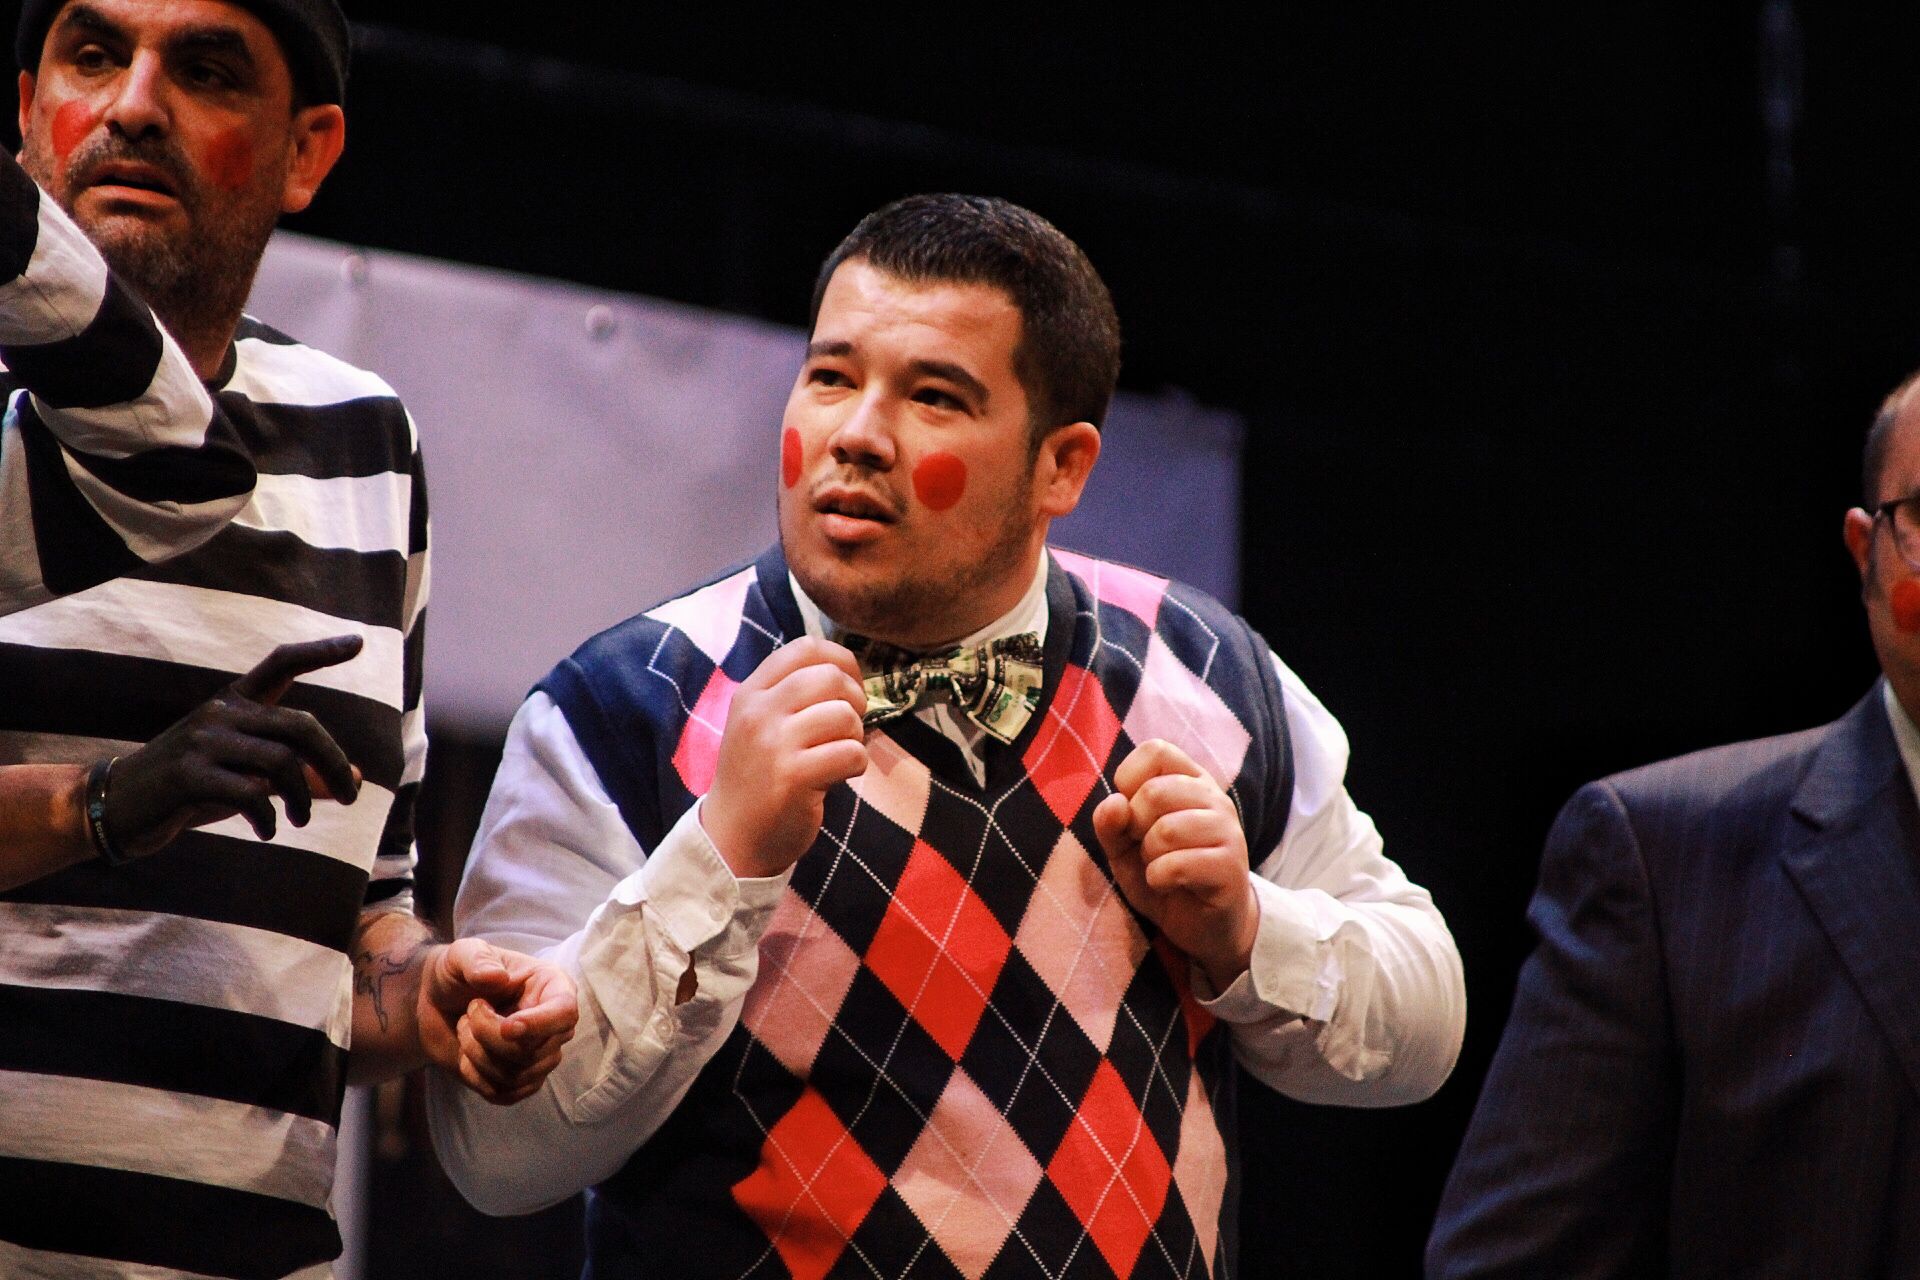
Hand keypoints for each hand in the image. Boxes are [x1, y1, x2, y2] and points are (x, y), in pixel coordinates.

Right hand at [108, 635, 364, 855]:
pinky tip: (269, 831)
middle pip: (301, 726)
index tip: (358, 641)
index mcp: (234, 703)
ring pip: (282, 762)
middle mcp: (221, 713)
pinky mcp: (188, 775)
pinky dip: (270, 818)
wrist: (117, 808)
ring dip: (303, 799)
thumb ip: (296, 773)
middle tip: (351, 795)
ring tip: (299, 820)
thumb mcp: (246, 775)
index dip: (320, 651)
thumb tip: (356, 780)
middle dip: (334, 763)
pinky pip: (252, 794)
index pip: (281, 664)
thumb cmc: (192, 789)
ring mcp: (203, 742)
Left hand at [418, 938, 578, 1105]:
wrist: (437, 1002)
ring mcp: (538, 1055)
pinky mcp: (518, 1079)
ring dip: (478, 1054)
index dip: (539, 1024)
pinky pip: (504, 1093)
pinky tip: (467, 1055)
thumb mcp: (462, 955)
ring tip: (465, 1028)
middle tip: (468, 1012)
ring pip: (518, 1075)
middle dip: (490, 1036)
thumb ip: (477, 960)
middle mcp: (552, 1024)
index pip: (565, 1013)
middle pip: (537, 1051)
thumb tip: (496, 978)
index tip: (507, 1027)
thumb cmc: (459, 973)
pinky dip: (476, 1077)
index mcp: (552, 987)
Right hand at [702, 636, 868, 877]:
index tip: (849, 685)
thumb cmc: (758, 779)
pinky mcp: (793, 777)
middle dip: (855, 699)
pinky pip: (851, 753)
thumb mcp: (760, 726)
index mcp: (751, 693)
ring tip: (840, 754)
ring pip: (844, 715)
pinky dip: (857, 764)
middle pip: (830, 677)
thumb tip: (850, 674)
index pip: (805, 648)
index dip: (841, 660)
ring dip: (856, 735)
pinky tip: (839, 776)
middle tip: (848, 726)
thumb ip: (793, 696)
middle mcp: (759, 713)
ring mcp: (774, 744)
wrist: (732, 838)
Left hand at [1093, 738, 1258, 990]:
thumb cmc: (1163, 875)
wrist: (1203, 927)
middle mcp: (1215, 798)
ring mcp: (1228, 831)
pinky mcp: (1231, 868)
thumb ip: (1110, 824)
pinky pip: (1176, 865)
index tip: (1132, 812)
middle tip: (1147, 848)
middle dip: (1135, 826)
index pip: (1156, 750)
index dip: (1130, 780)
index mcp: (1190, 781)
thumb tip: (1114, 802)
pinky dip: (1158, 879)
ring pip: (1166, 830)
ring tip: (1160, 866)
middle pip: (1155, 791)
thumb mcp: (1123, 848)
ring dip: (1149, 856)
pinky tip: (1169, 885)